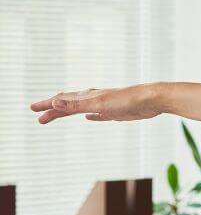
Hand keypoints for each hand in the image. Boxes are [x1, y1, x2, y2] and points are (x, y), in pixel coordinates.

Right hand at [29, 84, 163, 124]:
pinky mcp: (117, 113)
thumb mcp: (98, 104)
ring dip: (68, 112)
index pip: (62, 100)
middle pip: (69, 104)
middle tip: (39, 118)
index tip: (33, 110)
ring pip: (81, 109)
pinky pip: (100, 115)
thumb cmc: (127, 100)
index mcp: (88, 96)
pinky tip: (91, 118)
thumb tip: (54, 101)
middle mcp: (94, 99)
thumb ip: (76, 104)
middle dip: (53, 110)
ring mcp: (105, 105)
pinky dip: (92, 116)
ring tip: (58, 116)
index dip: (47, 105)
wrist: (152, 99)